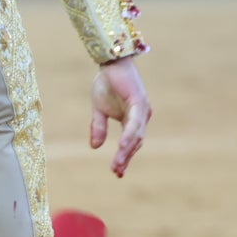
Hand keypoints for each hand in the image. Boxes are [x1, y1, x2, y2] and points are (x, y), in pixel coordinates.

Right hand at [89, 56, 150, 176]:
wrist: (110, 63)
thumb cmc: (106, 83)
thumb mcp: (98, 110)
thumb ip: (99, 127)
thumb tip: (95, 147)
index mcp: (133, 119)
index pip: (131, 142)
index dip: (124, 157)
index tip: (117, 172)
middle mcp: (141, 116)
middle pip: (136, 142)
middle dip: (125, 158)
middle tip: (116, 173)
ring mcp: (142, 110)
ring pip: (136, 135)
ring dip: (127, 151)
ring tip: (118, 165)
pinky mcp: (139, 102)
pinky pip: (135, 123)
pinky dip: (129, 136)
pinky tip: (123, 146)